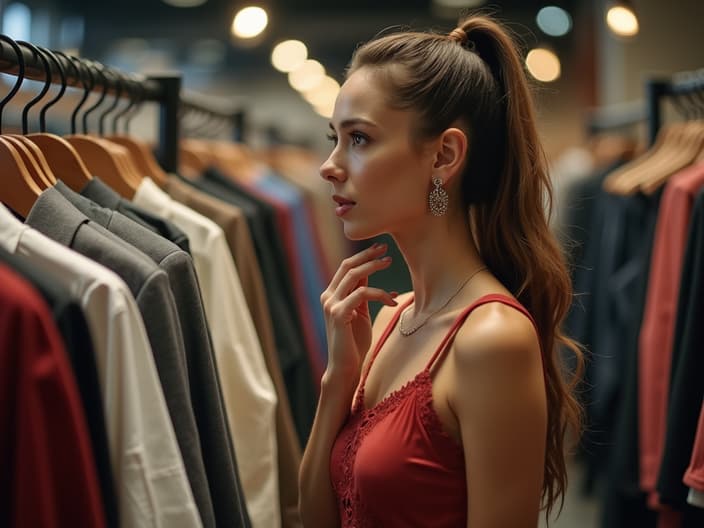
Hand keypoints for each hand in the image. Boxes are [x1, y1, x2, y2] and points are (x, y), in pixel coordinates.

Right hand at [320, 243, 397, 376]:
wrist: (345, 368)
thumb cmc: (354, 343)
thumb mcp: (359, 313)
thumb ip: (361, 295)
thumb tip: (373, 278)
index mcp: (332, 295)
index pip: (346, 268)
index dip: (363, 256)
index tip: (380, 249)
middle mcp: (328, 297)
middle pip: (348, 266)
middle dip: (368, 255)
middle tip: (386, 250)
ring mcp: (331, 304)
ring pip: (354, 275)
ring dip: (373, 266)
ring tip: (389, 262)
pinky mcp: (339, 314)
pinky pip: (362, 293)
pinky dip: (380, 294)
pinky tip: (392, 300)